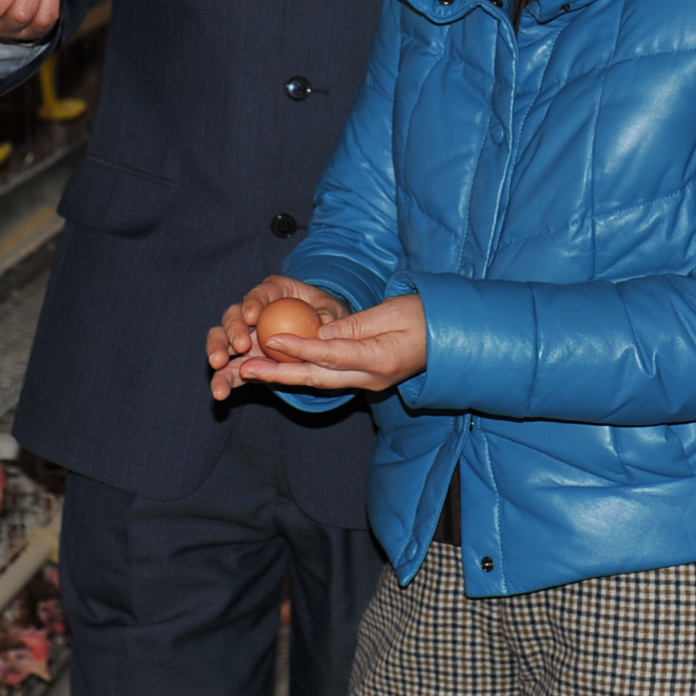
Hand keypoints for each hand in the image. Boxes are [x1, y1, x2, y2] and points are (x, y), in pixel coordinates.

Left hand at [207, 284, 427, 400]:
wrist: (450, 339)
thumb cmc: (426, 317)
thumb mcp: (392, 312)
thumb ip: (355, 325)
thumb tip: (320, 333)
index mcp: (380, 360)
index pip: (331, 355)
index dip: (299, 347)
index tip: (271, 339)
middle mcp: (372, 378)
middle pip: (317, 377)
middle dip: (279, 374)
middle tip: (245, 369)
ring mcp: (368, 383)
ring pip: (319, 381)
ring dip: (284, 376)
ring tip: (251, 372)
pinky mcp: (364, 379)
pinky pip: (328, 378)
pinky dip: (302, 373)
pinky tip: (279, 368)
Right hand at [208, 276, 331, 391]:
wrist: (322, 338)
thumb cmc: (327, 317)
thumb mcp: (333, 312)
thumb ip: (328, 316)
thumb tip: (322, 325)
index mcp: (274, 292)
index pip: (260, 294)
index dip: (252, 303)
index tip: (251, 317)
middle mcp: (253, 311)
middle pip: (234, 315)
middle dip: (232, 329)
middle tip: (240, 346)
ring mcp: (245, 336)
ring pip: (222, 339)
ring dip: (217, 352)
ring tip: (218, 366)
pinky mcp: (243, 359)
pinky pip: (230, 368)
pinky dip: (224, 379)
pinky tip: (220, 393)